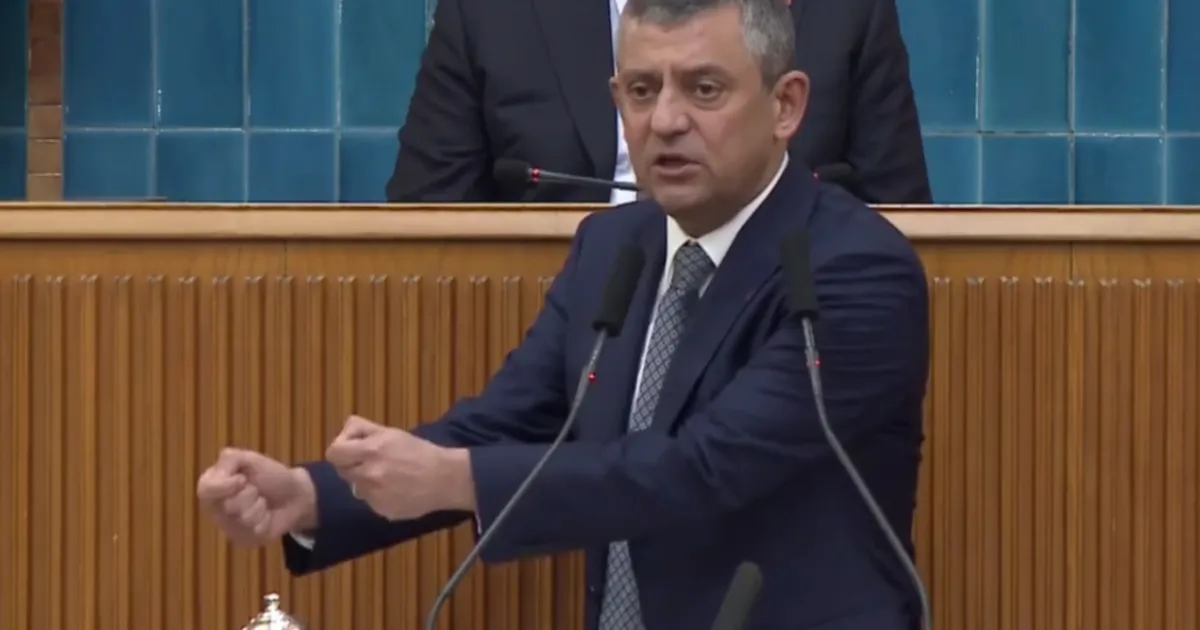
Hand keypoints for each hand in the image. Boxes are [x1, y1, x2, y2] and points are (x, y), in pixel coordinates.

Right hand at [196, 448, 316, 545]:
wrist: (294, 494)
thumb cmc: (270, 475)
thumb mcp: (250, 459)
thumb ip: (229, 459)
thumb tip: (219, 474)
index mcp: (214, 486)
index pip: (205, 490)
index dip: (224, 486)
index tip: (242, 479)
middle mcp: (217, 508)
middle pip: (227, 506)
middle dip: (249, 494)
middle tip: (256, 489)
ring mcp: (229, 527)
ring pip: (243, 518)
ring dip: (260, 506)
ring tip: (263, 502)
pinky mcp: (244, 539)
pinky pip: (255, 531)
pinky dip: (266, 519)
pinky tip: (267, 516)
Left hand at [325, 415, 473, 519]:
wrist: (445, 478)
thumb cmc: (419, 451)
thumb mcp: (392, 432)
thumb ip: (363, 429)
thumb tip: (345, 433)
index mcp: (370, 451)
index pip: (333, 454)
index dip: (341, 450)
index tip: (352, 449)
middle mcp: (369, 475)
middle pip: (343, 472)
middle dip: (354, 465)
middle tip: (372, 462)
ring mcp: (374, 496)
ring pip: (357, 488)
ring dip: (366, 482)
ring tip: (388, 477)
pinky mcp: (382, 511)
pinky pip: (371, 502)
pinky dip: (379, 496)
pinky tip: (396, 490)